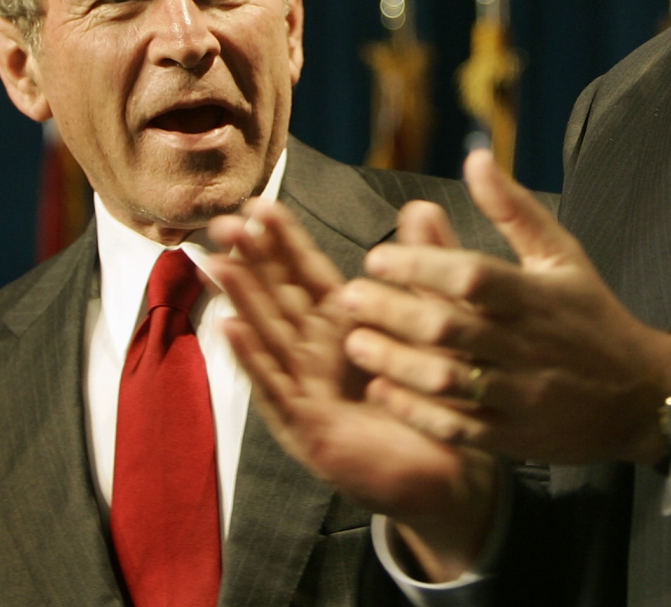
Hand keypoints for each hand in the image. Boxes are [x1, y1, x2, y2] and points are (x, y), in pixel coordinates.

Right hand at [204, 201, 496, 580]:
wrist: (453, 467)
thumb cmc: (436, 393)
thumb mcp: (434, 319)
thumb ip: (423, 264)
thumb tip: (420, 206)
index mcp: (344, 323)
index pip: (306, 273)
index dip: (282, 240)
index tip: (258, 204)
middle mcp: (318, 352)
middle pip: (277, 297)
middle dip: (250, 260)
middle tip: (222, 222)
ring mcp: (309, 389)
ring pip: (268, 335)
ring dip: (241, 300)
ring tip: (216, 263)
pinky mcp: (310, 426)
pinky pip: (277, 386)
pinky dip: (252, 357)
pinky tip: (230, 328)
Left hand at [340, 150, 670, 464]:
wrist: (639, 395)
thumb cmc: (592, 314)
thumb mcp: (561, 253)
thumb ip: (513, 209)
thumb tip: (475, 157)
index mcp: (536, 296)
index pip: (472, 276)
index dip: (422, 265)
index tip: (377, 258)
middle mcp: (526, 346)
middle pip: (450, 328)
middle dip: (393, 311)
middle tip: (347, 297)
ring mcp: (519, 395)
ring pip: (448, 381)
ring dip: (395, 363)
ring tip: (355, 342)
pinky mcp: (513, 436)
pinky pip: (458, 427)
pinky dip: (416, 412)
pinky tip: (381, 392)